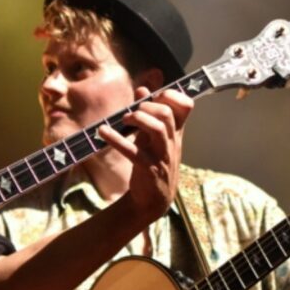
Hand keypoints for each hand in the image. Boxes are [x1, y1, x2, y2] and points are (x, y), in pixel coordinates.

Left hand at [97, 87, 191, 220]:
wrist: (153, 200)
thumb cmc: (153, 162)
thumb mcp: (153, 137)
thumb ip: (149, 113)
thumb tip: (142, 89)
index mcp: (175, 133)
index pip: (186, 107)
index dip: (172, 95)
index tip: (155, 95)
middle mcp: (171, 142)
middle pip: (167, 114)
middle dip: (148, 106)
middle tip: (132, 112)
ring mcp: (161, 156)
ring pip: (158, 129)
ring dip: (138, 118)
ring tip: (123, 118)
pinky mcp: (148, 169)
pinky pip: (133, 151)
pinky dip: (116, 139)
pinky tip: (102, 132)